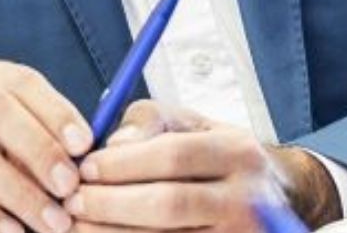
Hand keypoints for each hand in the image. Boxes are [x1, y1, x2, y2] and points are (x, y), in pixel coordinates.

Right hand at [0, 56, 92, 232]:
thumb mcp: (1, 149)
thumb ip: (36, 142)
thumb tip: (87, 151)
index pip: (16, 80)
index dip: (55, 110)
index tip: (86, 145)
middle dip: (39, 148)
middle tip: (70, 187)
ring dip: (21, 192)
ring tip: (51, 222)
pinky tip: (11, 232)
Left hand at [65, 100, 341, 231]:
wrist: (274, 201)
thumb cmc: (218, 159)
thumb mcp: (193, 126)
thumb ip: (149, 122)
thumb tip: (110, 144)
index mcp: (238, 153)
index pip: (173, 156)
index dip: (121, 164)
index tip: (84, 168)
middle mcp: (248, 200)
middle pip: (169, 205)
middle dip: (111, 205)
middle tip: (71, 203)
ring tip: (78, 226)